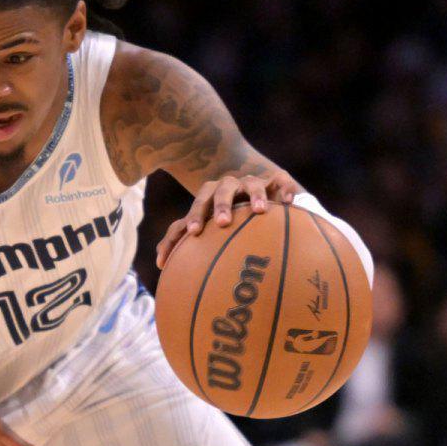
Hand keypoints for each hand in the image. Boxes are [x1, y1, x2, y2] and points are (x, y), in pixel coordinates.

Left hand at [157, 172, 299, 269]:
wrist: (252, 196)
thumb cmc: (225, 221)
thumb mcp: (205, 230)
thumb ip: (182, 244)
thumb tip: (158, 265)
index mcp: (208, 198)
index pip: (197, 206)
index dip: (193, 217)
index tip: (193, 234)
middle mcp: (228, 187)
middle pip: (220, 190)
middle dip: (220, 204)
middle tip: (223, 222)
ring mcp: (251, 182)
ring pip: (251, 183)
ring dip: (254, 194)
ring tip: (260, 211)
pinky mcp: (275, 181)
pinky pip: (281, 180)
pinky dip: (285, 188)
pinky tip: (288, 202)